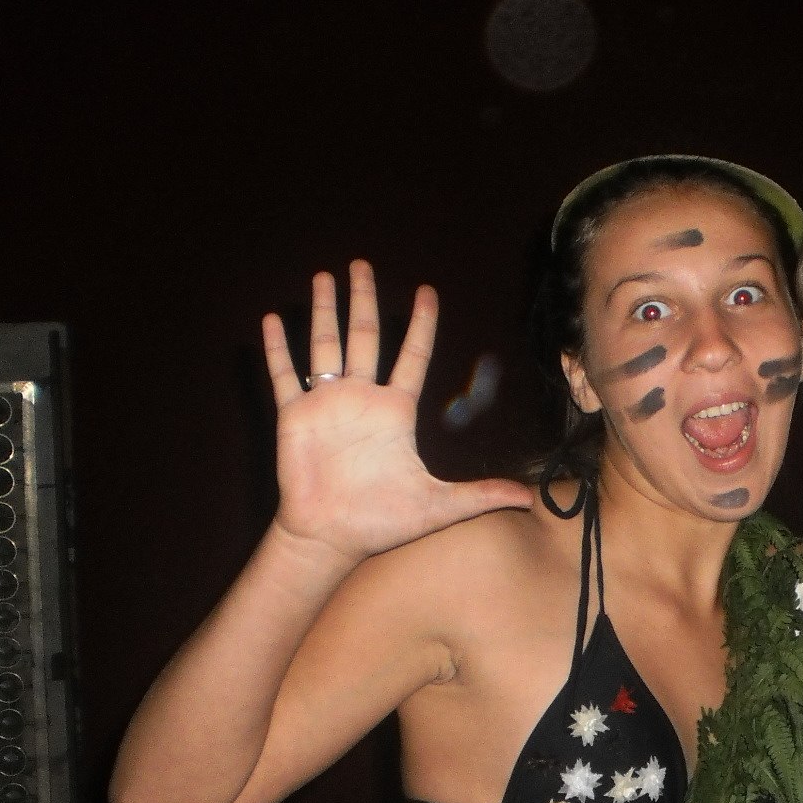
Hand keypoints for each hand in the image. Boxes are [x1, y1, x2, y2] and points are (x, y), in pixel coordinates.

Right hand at [262, 261, 532, 565]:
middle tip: (361, 264)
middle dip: (362, 299)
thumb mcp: (439, 505)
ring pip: (325, 345)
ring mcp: (327, 405)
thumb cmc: (382, 522)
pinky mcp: (295, 417)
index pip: (412, 356)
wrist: (332, 538)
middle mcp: (361, 399)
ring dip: (323, 311)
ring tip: (323, 277)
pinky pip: (285, 376)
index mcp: (395, 411)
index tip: (427, 292)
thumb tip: (529, 499)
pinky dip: (278, 349)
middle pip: (364, 336)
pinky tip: (272, 320)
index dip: (421, 324)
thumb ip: (481, 495)